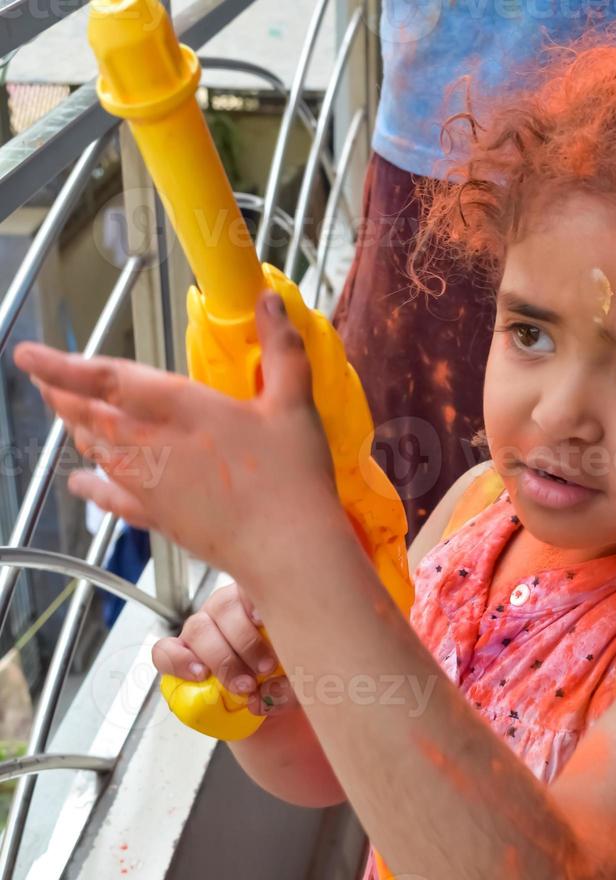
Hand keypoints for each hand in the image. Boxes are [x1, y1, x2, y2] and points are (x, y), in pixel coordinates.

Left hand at [12, 291, 338, 583]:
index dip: (64, 366)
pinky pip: (114, 499)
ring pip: (99, 452)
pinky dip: (93, 487)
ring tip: (66, 415)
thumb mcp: (294, 405)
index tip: (27, 356)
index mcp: (184, 410)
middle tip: (43, 381)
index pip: (109, 380)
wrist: (287, 550)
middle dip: (64, 397)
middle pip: (93, 417)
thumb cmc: (291, 478)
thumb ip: (283, 350)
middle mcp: (155, 446)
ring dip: (78, 431)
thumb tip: (269, 300)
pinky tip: (80, 483)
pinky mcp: (161, 519)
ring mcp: (153, 486)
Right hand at [152, 582, 299, 716]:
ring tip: (243, 684)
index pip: (250, 585)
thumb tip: (268, 692)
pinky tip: (200, 675)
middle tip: (265, 669)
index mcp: (258, 598)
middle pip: (225, 607)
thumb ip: (290, 684)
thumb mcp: (300, 677)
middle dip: (246, 643)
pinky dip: (179, 662)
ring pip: (199, 629)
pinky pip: (166, 650)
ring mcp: (202, 626)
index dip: (253, 598)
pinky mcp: (180, 651)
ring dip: (222, 659)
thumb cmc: (287, 674)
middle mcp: (227, 606)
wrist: (268, 697)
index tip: (263, 619)